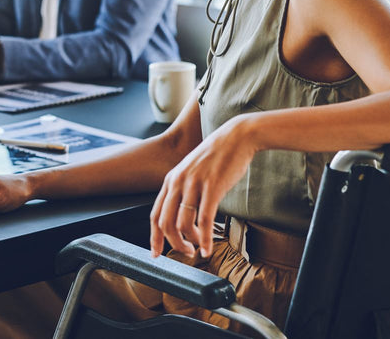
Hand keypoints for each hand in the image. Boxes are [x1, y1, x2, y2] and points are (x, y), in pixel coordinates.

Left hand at [149, 116, 257, 257]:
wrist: (236, 137)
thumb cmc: (217, 157)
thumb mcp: (191, 171)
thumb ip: (184, 190)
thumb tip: (181, 216)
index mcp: (171, 180)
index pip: (155, 214)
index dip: (154, 237)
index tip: (156, 253)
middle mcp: (178, 182)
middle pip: (165, 223)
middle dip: (173, 243)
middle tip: (185, 253)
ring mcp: (194, 185)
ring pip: (183, 224)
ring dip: (190, 242)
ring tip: (198, 249)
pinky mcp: (212, 188)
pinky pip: (204, 220)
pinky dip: (205, 239)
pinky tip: (208, 248)